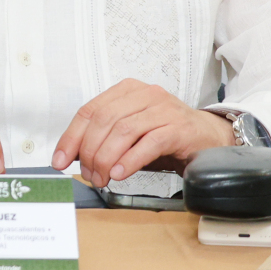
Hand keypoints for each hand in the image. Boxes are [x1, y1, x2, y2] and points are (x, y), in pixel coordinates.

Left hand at [51, 78, 235, 186]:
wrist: (210, 139)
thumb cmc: (166, 136)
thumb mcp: (130, 133)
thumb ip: (105, 138)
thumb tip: (74, 157)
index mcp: (127, 91)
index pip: (89, 111)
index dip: (71, 137)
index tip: (60, 159)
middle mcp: (145, 94)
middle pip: (104, 120)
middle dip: (89, 151)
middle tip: (88, 174)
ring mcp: (163, 109)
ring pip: (123, 131)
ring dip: (106, 158)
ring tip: (102, 177)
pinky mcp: (179, 128)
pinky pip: (148, 143)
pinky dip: (129, 160)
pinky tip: (120, 173)